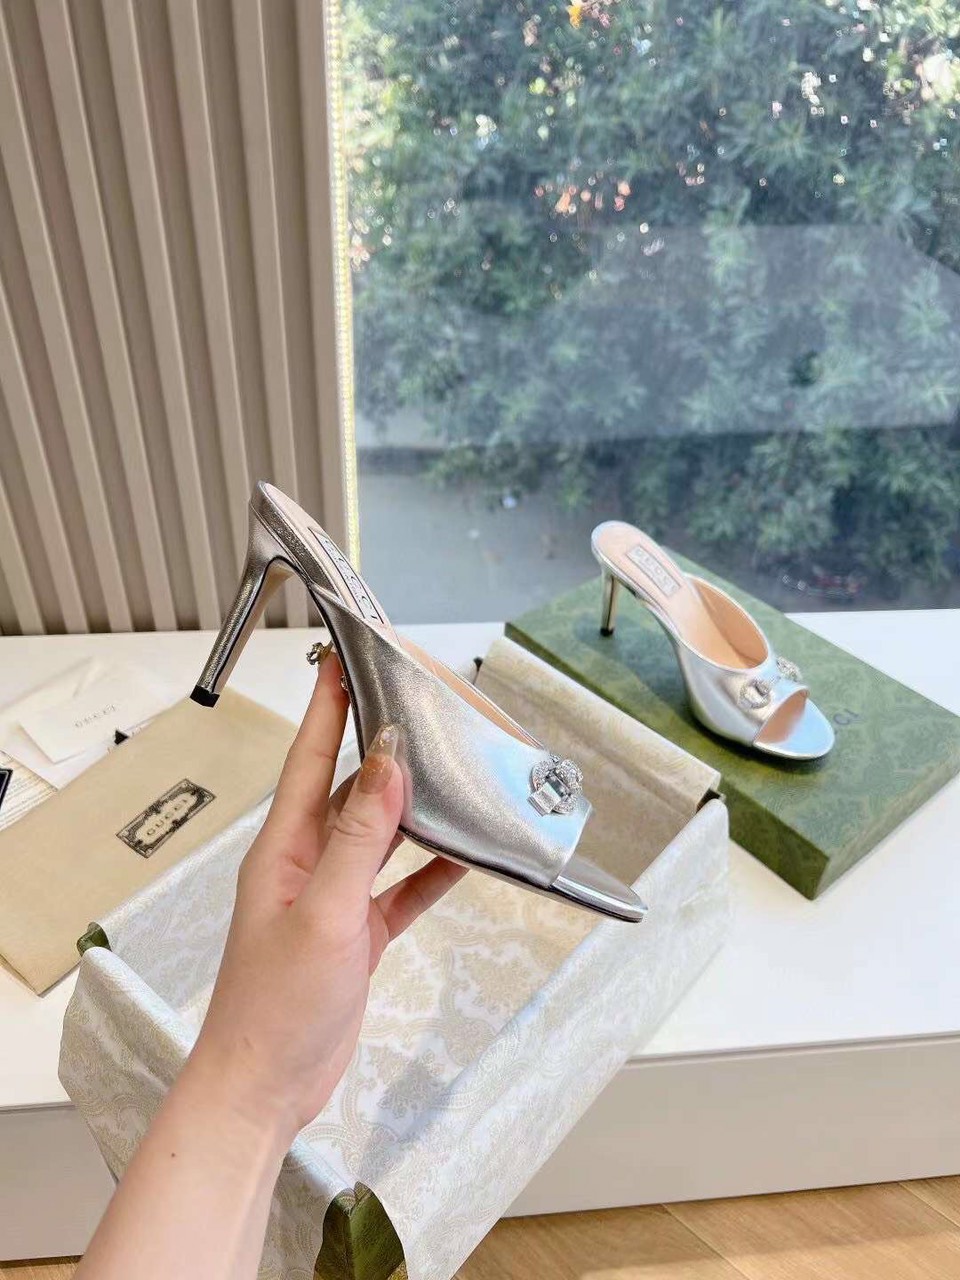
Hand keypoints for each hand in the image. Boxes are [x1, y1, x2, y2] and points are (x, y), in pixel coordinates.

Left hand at [188, 648, 465, 1147]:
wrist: (265, 1089)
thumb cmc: (275, 1005)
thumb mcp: (326, 911)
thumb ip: (361, 835)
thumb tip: (386, 759)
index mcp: (285, 846)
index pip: (309, 756)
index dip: (328, 706)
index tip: (346, 658)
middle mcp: (308, 863)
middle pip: (350, 789)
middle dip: (381, 748)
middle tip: (419, 708)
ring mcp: (334, 899)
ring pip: (382, 836)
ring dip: (414, 808)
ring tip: (453, 772)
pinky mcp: (358, 934)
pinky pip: (401, 889)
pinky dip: (431, 872)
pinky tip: (464, 857)